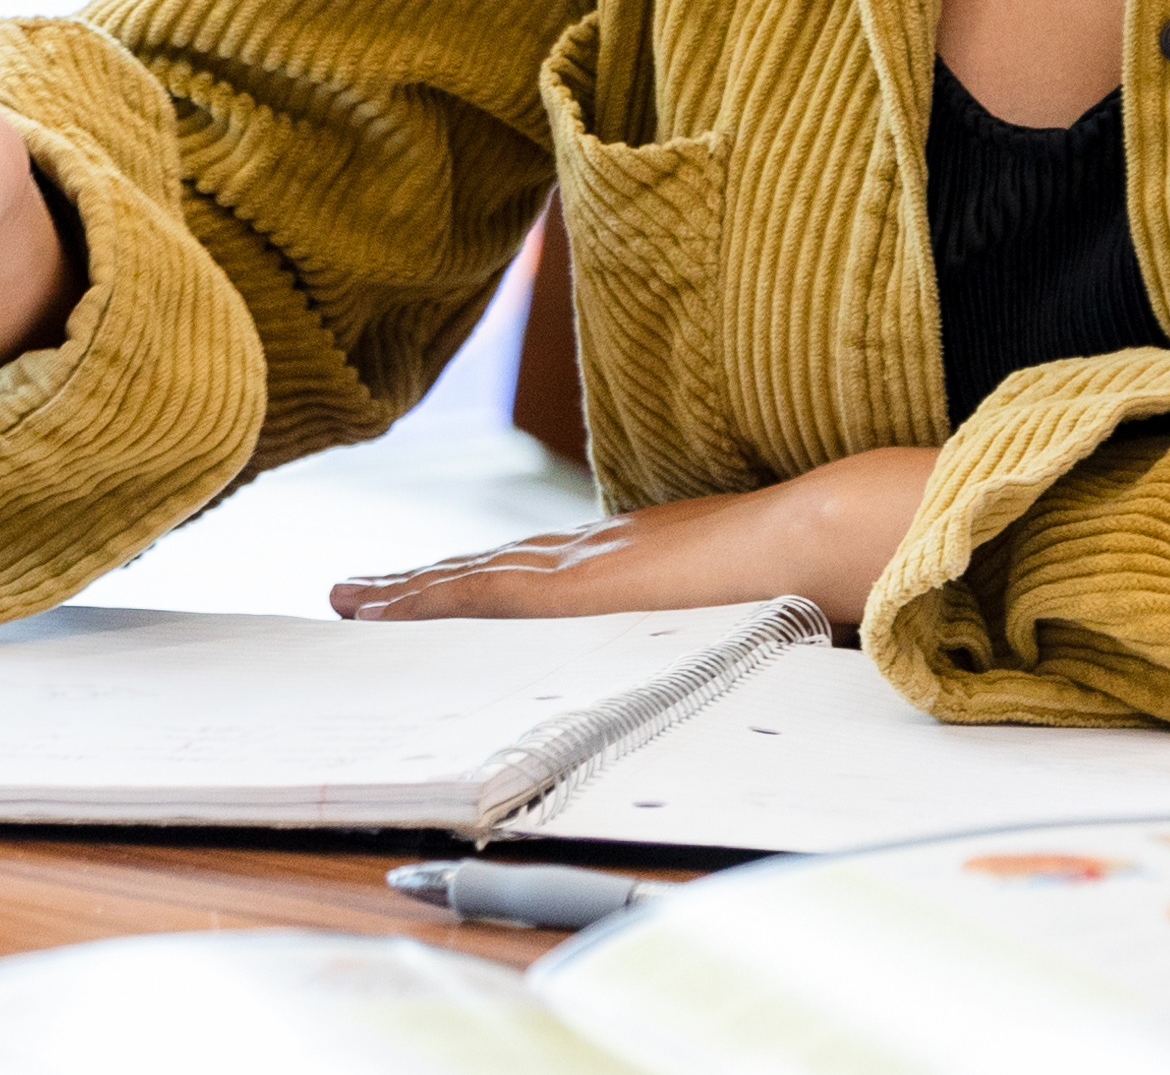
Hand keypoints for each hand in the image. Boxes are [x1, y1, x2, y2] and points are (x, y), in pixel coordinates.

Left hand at [330, 447, 939, 636]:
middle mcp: (601, 549)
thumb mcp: (757, 599)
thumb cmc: (809, 573)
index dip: (495, 575)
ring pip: (472, 577)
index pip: (550, 566)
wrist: (817, 537)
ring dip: (409, 590)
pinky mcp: (571, 589)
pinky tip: (380, 606)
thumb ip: (733, 612)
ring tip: (352, 597)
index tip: (452, 583)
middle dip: (431, 581)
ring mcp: (583, 564)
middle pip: (497, 565)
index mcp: (644, 554)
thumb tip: (760, 633)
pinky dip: (424, 601)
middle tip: (368, 590)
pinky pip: (477, 595)